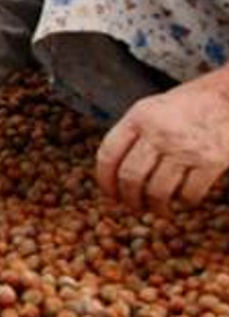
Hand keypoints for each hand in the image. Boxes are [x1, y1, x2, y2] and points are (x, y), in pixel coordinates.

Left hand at [95, 73, 228, 213]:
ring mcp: (185, 148)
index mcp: (139, 117)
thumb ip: (132, 134)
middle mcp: (158, 132)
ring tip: (159, 210)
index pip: (108, 154)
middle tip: (134, 207)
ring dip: (156, 207)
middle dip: (129, 199)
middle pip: (130, 177)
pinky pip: (189, 194)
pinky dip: (185, 203)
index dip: (104, 180)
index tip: (110, 194)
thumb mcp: (152, 109)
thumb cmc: (186, 107)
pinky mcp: (212, 162)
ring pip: (158, 191)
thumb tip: (112, 173)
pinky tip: (184, 201)